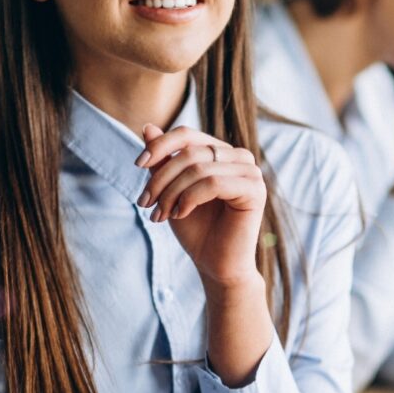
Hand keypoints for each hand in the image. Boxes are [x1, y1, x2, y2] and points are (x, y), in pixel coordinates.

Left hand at [136, 123, 265, 288]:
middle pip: (190, 152)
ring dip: (171, 192)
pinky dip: (190, 198)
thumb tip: (148, 127)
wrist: (216, 265)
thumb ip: (163, 161)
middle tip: (146, 203)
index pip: (187, 135)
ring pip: (199, 168)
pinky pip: (214, 183)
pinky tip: (180, 214)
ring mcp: (250, 172)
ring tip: (160, 214)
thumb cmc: (196, 229)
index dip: (160, 146)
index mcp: (221, 153)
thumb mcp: (171, 190)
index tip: (138, 165)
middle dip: (162, 178)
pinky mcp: (255, 190)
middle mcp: (239, 157)